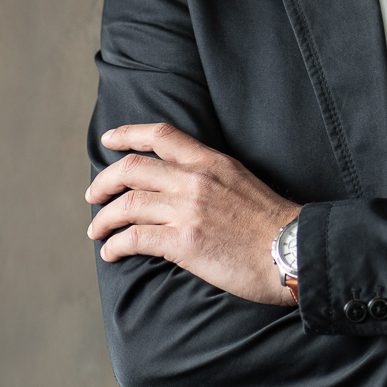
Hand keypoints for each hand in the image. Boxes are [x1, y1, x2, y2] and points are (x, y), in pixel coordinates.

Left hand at [85, 124, 299, 304]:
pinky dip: (115, 245)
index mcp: (211, 161)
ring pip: (126, 205)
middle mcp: (195, 180)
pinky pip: (134, 238)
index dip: (128, 134)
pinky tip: (112, 253)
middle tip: (93, 196)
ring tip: (96, 231)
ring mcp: (188, 210)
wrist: (292, 251)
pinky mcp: (184, 243)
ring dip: (103, 219)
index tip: (109, 140)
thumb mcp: (242, 182)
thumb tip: (183, 184)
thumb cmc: (273, 225)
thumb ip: (211, 177)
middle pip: (132, 169)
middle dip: (103, 182)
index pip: (162, 135)